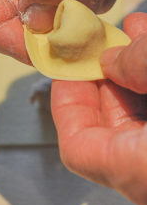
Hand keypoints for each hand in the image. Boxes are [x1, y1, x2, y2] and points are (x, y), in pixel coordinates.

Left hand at [51, 12, 146, 204]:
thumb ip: (141, 65)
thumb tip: (114, 60)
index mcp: (141, 169)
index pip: (78, 147)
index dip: (66, 103)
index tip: (68, 67)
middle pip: (108, 127)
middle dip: (105, 76)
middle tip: (102, 44)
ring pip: (136, 117)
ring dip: (133, 72)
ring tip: (136, 34)